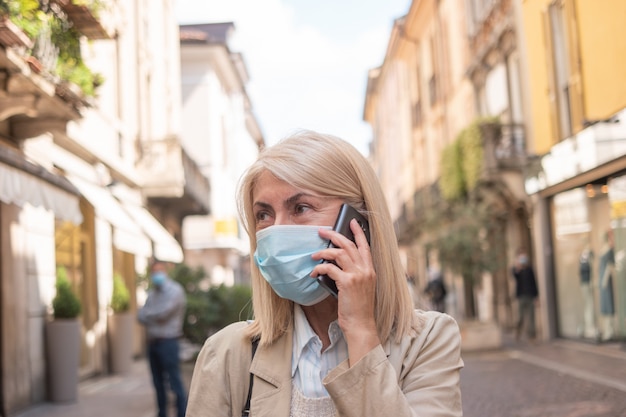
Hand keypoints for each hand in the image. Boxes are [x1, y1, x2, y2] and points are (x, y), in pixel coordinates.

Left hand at [311, 219, 379, 364]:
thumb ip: (354, 274)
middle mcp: (366, 270)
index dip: (358, 232)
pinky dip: (319, 268)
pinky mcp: (347, 282)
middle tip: (322, 232)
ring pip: (338, 253)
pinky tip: (313, 273)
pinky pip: (329, 268)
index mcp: (370, 270)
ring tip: (314, 255)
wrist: (361, 324)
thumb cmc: (358, 308)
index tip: (352, 222)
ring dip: (323, 251)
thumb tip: (335, 262)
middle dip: (334, 236)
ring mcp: (357, 275)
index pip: (365, 246)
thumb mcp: (361, 288)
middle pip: (349, 245)